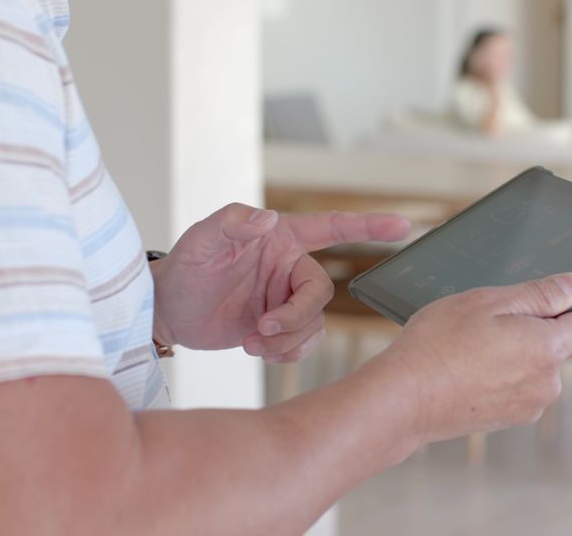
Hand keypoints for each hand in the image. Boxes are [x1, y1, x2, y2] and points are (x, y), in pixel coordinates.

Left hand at [151, 203, 410, 361]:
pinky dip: (285, 353)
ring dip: (286, 340)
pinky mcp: (279, 328)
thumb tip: (268, 217)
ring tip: (252, 342)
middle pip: (320, 295)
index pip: (333, 227)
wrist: (168, 312)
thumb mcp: (202, 240)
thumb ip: (233, 223)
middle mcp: (290, 268)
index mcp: (282, 238)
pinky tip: (258, 350)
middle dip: (296, 317)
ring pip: (312, 325)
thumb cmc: (184, 268)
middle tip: (264, 328)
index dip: (369, 227)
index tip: (403, 226)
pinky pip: (302, 344)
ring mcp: (286, 299)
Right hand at [375, 273, 571, 442]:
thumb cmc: (439, 344)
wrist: (404, 398)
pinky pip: (517, 386)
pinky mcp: (507, 420)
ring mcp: (528, 406)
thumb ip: (540, 294)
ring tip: (473, 343)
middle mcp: (547, 383)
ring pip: (535, 366)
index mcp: (548, 349)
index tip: (571, 292)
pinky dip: (501, 372)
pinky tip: (469, 365)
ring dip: (516, 350)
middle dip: (537, 325)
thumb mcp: (488, 302)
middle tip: (494, 314)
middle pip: (559, 345)